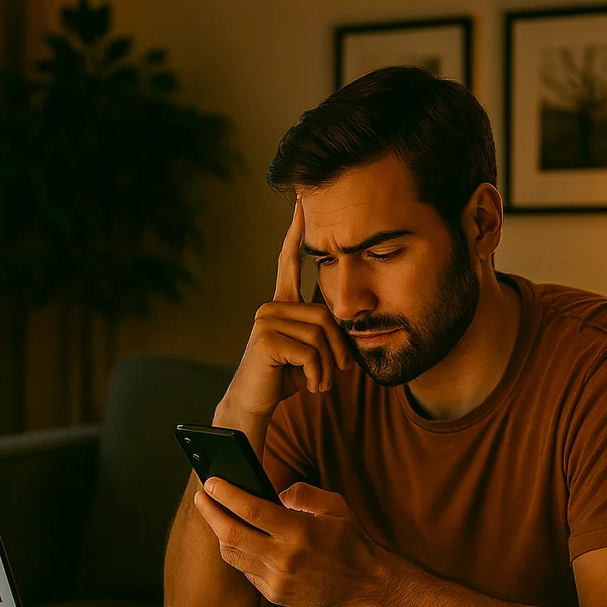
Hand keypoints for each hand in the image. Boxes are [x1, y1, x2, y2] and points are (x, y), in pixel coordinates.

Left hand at [192, 477, 380, 606]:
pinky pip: (245, 570)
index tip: (211, 482)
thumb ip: (301, 493)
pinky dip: (238, 552)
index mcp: (301, 531)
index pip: (252, 510)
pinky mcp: (275, 595)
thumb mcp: (334, 506)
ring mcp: (278, 580)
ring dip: (220, 532)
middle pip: (232, 533)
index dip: (226, 494)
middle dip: (210, 511)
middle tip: (202, 496)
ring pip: (233, 553)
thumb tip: (273, 492)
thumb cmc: (350, 542)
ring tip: (216, 516)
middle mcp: (286, 558)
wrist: (364, 585)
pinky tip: (239, 540)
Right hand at [223, 198, 355, 418]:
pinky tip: (309, 385)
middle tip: (341, 373)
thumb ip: (324, 331)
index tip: (301, 202)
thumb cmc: (285, 378)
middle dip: (339, 348)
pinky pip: (310, 351)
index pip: (289, 262)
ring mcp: (266, 320)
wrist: (255, 404)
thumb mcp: (310, 351)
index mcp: (281, 304)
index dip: (296, 233)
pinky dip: (317, 373)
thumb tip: (351, 323)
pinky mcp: (267, 338)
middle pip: (325, 315)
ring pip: (320, 335)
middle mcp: (270, 306)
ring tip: (321, 383)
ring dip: (328, 367)